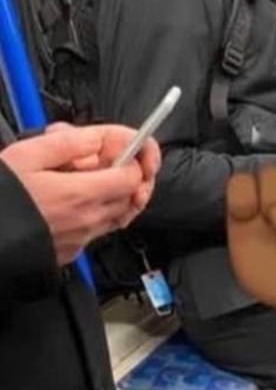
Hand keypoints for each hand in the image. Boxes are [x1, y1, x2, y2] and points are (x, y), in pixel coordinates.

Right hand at [0, 125, 160, 265]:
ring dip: (116, 194)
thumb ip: (69, 143)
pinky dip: (99, 212)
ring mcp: (80, 239)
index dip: (135, 158)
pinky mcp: (70, 251)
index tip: (127, 148)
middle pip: (132, 196)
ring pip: (119, 214)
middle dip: (128, 174)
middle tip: (111, 159)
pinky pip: (99, 230)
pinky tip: (77, 199)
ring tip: (94, 176)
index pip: (134, 176)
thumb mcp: (27, 154)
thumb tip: (98, 139)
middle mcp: (87, 220)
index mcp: (80, 194)